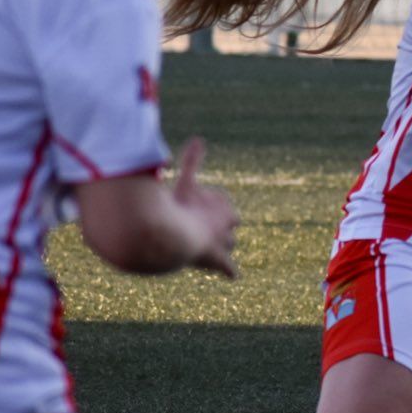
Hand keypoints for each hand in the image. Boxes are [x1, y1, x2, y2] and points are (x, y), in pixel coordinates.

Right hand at [172, 137, 239, 278]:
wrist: (178, 235)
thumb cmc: (181, 206)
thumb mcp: (186, 181)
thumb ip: (192, 161)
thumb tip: (198, 138)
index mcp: (223, 203)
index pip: (223, 204)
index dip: (212, 205)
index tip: (198, 205)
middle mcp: (228, 224)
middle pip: (231, 223)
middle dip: (223, 224)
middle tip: (207, 225)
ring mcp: (224, 244)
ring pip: (229, 245)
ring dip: (222, 246)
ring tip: (212, 248)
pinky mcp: (217, 261)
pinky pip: (229, 268)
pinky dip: (229, 271)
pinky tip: (233, 275)